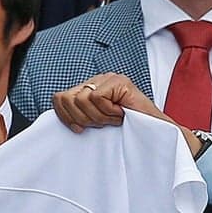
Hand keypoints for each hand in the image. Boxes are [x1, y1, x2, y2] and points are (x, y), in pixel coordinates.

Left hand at [52, 73, 201, 155]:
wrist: (154, 134)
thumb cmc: (125, 131)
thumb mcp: (94, 123)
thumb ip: (77, 115)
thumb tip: (57, 110)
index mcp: (88, 89)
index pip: (58, 98)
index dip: (64, 116)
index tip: (80, 129)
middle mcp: (96, 80)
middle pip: (67, 98)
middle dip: (82, 118)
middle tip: (102, 123)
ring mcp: (108, 78)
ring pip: (81, 99)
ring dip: (98, 116)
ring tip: (113, 119)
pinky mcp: (119, 81)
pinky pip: (97, 97)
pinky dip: (107, 111)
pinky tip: (120, 113)